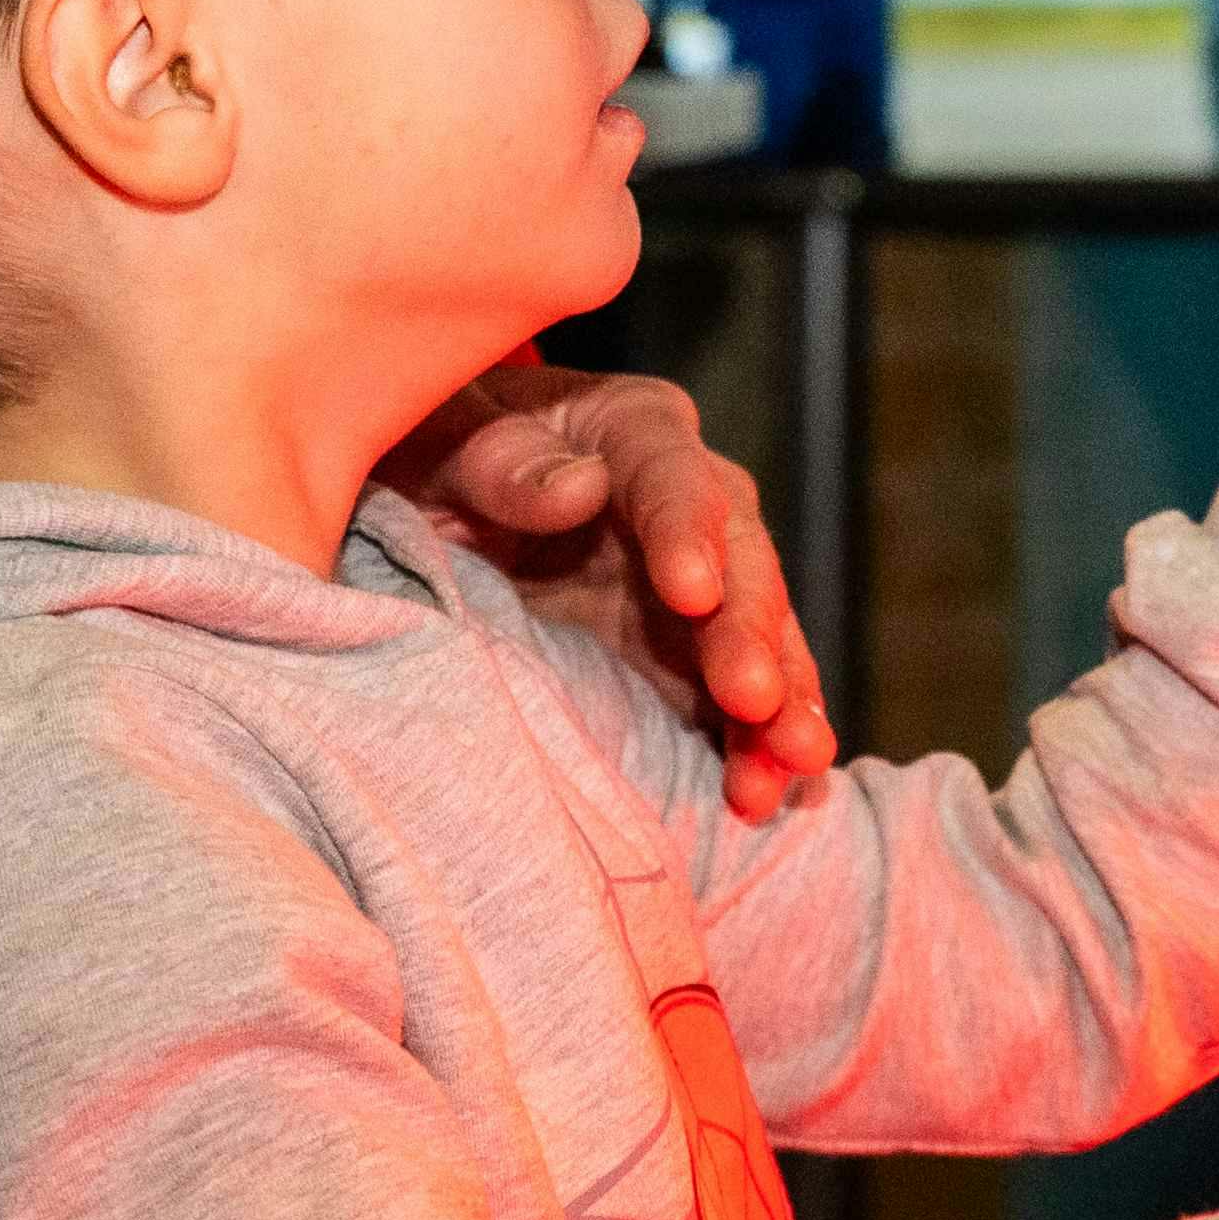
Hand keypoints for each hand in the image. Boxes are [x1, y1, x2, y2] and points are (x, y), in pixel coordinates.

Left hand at [405, 354, 838, 815]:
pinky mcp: (678, 654)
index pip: (674, 475)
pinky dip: (756, 741)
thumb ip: (502, 463)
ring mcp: (690, 586)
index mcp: (630, 432)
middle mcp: (684, 504)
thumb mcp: (443, 444)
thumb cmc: (433, 453)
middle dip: (750, 636)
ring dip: (779, 702)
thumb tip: (580, 488)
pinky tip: (774, 787)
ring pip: (756, 638)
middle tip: (755, 699)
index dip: (689, 532)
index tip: (693, 592)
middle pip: (738, 563)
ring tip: (794, 761)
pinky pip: (730, 698)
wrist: (424, 501)